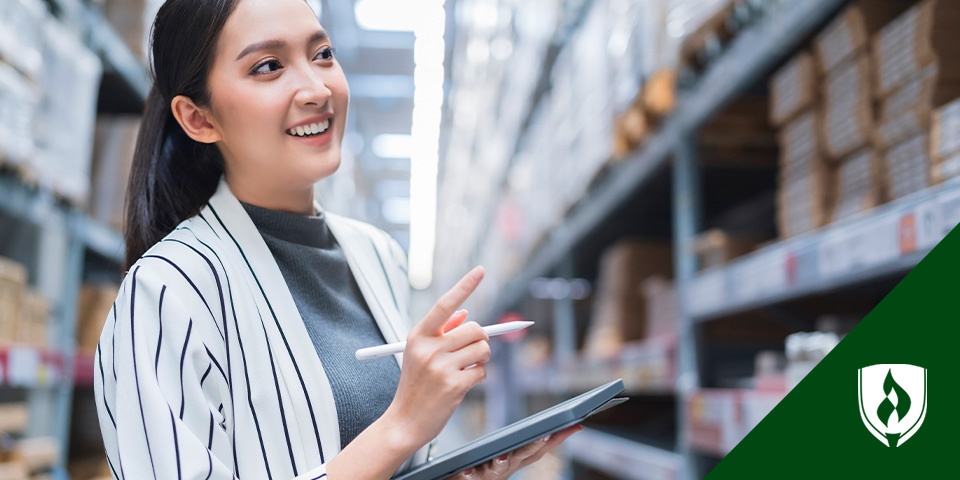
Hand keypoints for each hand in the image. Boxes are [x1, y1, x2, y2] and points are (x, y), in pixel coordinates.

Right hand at [383, 266, 489, 449]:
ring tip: (464, 370)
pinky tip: (461, 386)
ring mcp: (441, 366)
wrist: (404, 422)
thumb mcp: (419, 354)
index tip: (480, 270)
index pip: (445, 303)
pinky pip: (482, 372)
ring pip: (483, 350)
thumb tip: (465, 313)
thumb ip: (441, 332)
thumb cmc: (415, 386)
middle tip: (472, 353)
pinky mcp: (454, 384)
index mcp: (418, 335)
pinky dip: (478, 378)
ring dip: (481, 360)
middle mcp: (429, 347)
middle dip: (481, 341)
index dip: (464, 285)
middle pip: (476, 329)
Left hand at [447, 424, 582, 479]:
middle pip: (524, 456)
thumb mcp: (507, 452)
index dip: (559, 437)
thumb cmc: (488, 467)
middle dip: (535, 446)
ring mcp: (490, 474)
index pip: (542, 447)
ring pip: (498, 468)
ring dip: (502, 462)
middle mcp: (507, 467)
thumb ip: (526, 441)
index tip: (575, 425)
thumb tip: (553, 427)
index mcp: (517, 459)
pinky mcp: (470, 477)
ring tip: (501, 456)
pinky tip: (467, 471)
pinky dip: (470, 474)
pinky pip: (469, 476)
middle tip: (545, 435)